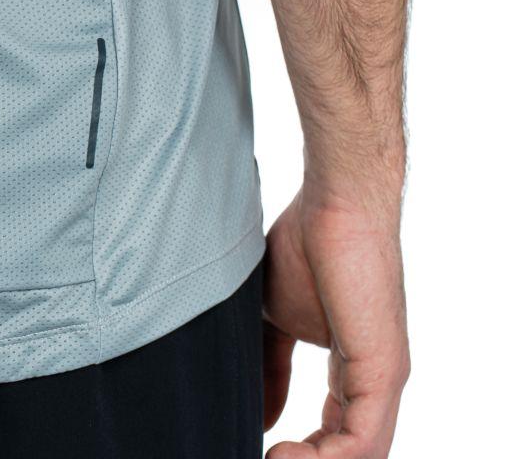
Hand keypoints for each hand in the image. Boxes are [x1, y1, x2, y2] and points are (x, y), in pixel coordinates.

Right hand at [263, 183, 409, 457]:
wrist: (332, 206)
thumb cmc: (305, 248)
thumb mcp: (274, 320)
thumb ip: (269, 368)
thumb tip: (261, 416)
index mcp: (354, 373)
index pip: (334, 436)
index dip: (298, 453)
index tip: (255, 449)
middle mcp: (376, 383)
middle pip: (349, 453)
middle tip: (260, 458)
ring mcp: (384, 379)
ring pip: (360, 457)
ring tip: (268, 458)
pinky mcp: (384, 370)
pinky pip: (364, 443)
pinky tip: (281, 451)